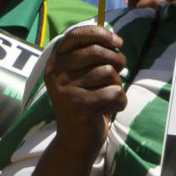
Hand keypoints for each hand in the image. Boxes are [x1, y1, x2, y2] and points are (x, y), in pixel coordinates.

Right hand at [43, 20, 126, 147]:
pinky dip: (119, 102)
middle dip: (117, 60)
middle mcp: (56, 74)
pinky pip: (115, 92)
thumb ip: (91, 56)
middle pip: (97, 51)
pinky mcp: (80, 105)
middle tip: (119, 71)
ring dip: (117, 84)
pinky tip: (109, 110)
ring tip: (107, 96)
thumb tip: (113, 38)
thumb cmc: (85, 103)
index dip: (100, 34)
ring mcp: (66, 90)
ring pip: (108, 72)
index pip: (76, 35)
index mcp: (55, 63)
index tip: (117, 42)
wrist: (75, 141)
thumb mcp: (82, 76)